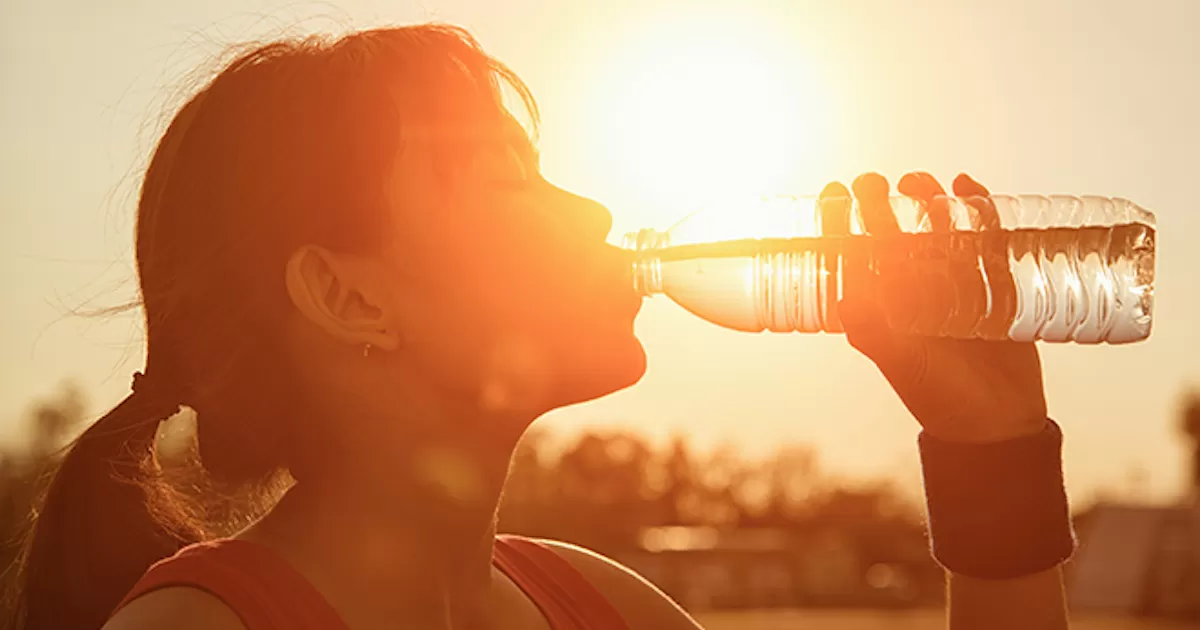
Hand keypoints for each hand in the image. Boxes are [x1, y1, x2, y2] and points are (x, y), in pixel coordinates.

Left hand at [819, 172, 1047, 443]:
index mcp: (882, 304)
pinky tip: (969, 186)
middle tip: (874, 181)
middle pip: (893, 231)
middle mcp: (912, 289)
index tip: (834, 193)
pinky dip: (979, 210)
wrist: (995, 421)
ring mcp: (952, 282)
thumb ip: (873, 330)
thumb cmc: (938, 395)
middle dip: (880, 202)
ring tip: (919, 182)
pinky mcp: (993, 282)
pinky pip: (984, 238)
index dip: (839, 221)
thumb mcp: (900, 361)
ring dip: (926, 200)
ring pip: (936, 228)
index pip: (853, 253)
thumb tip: (844, 296)